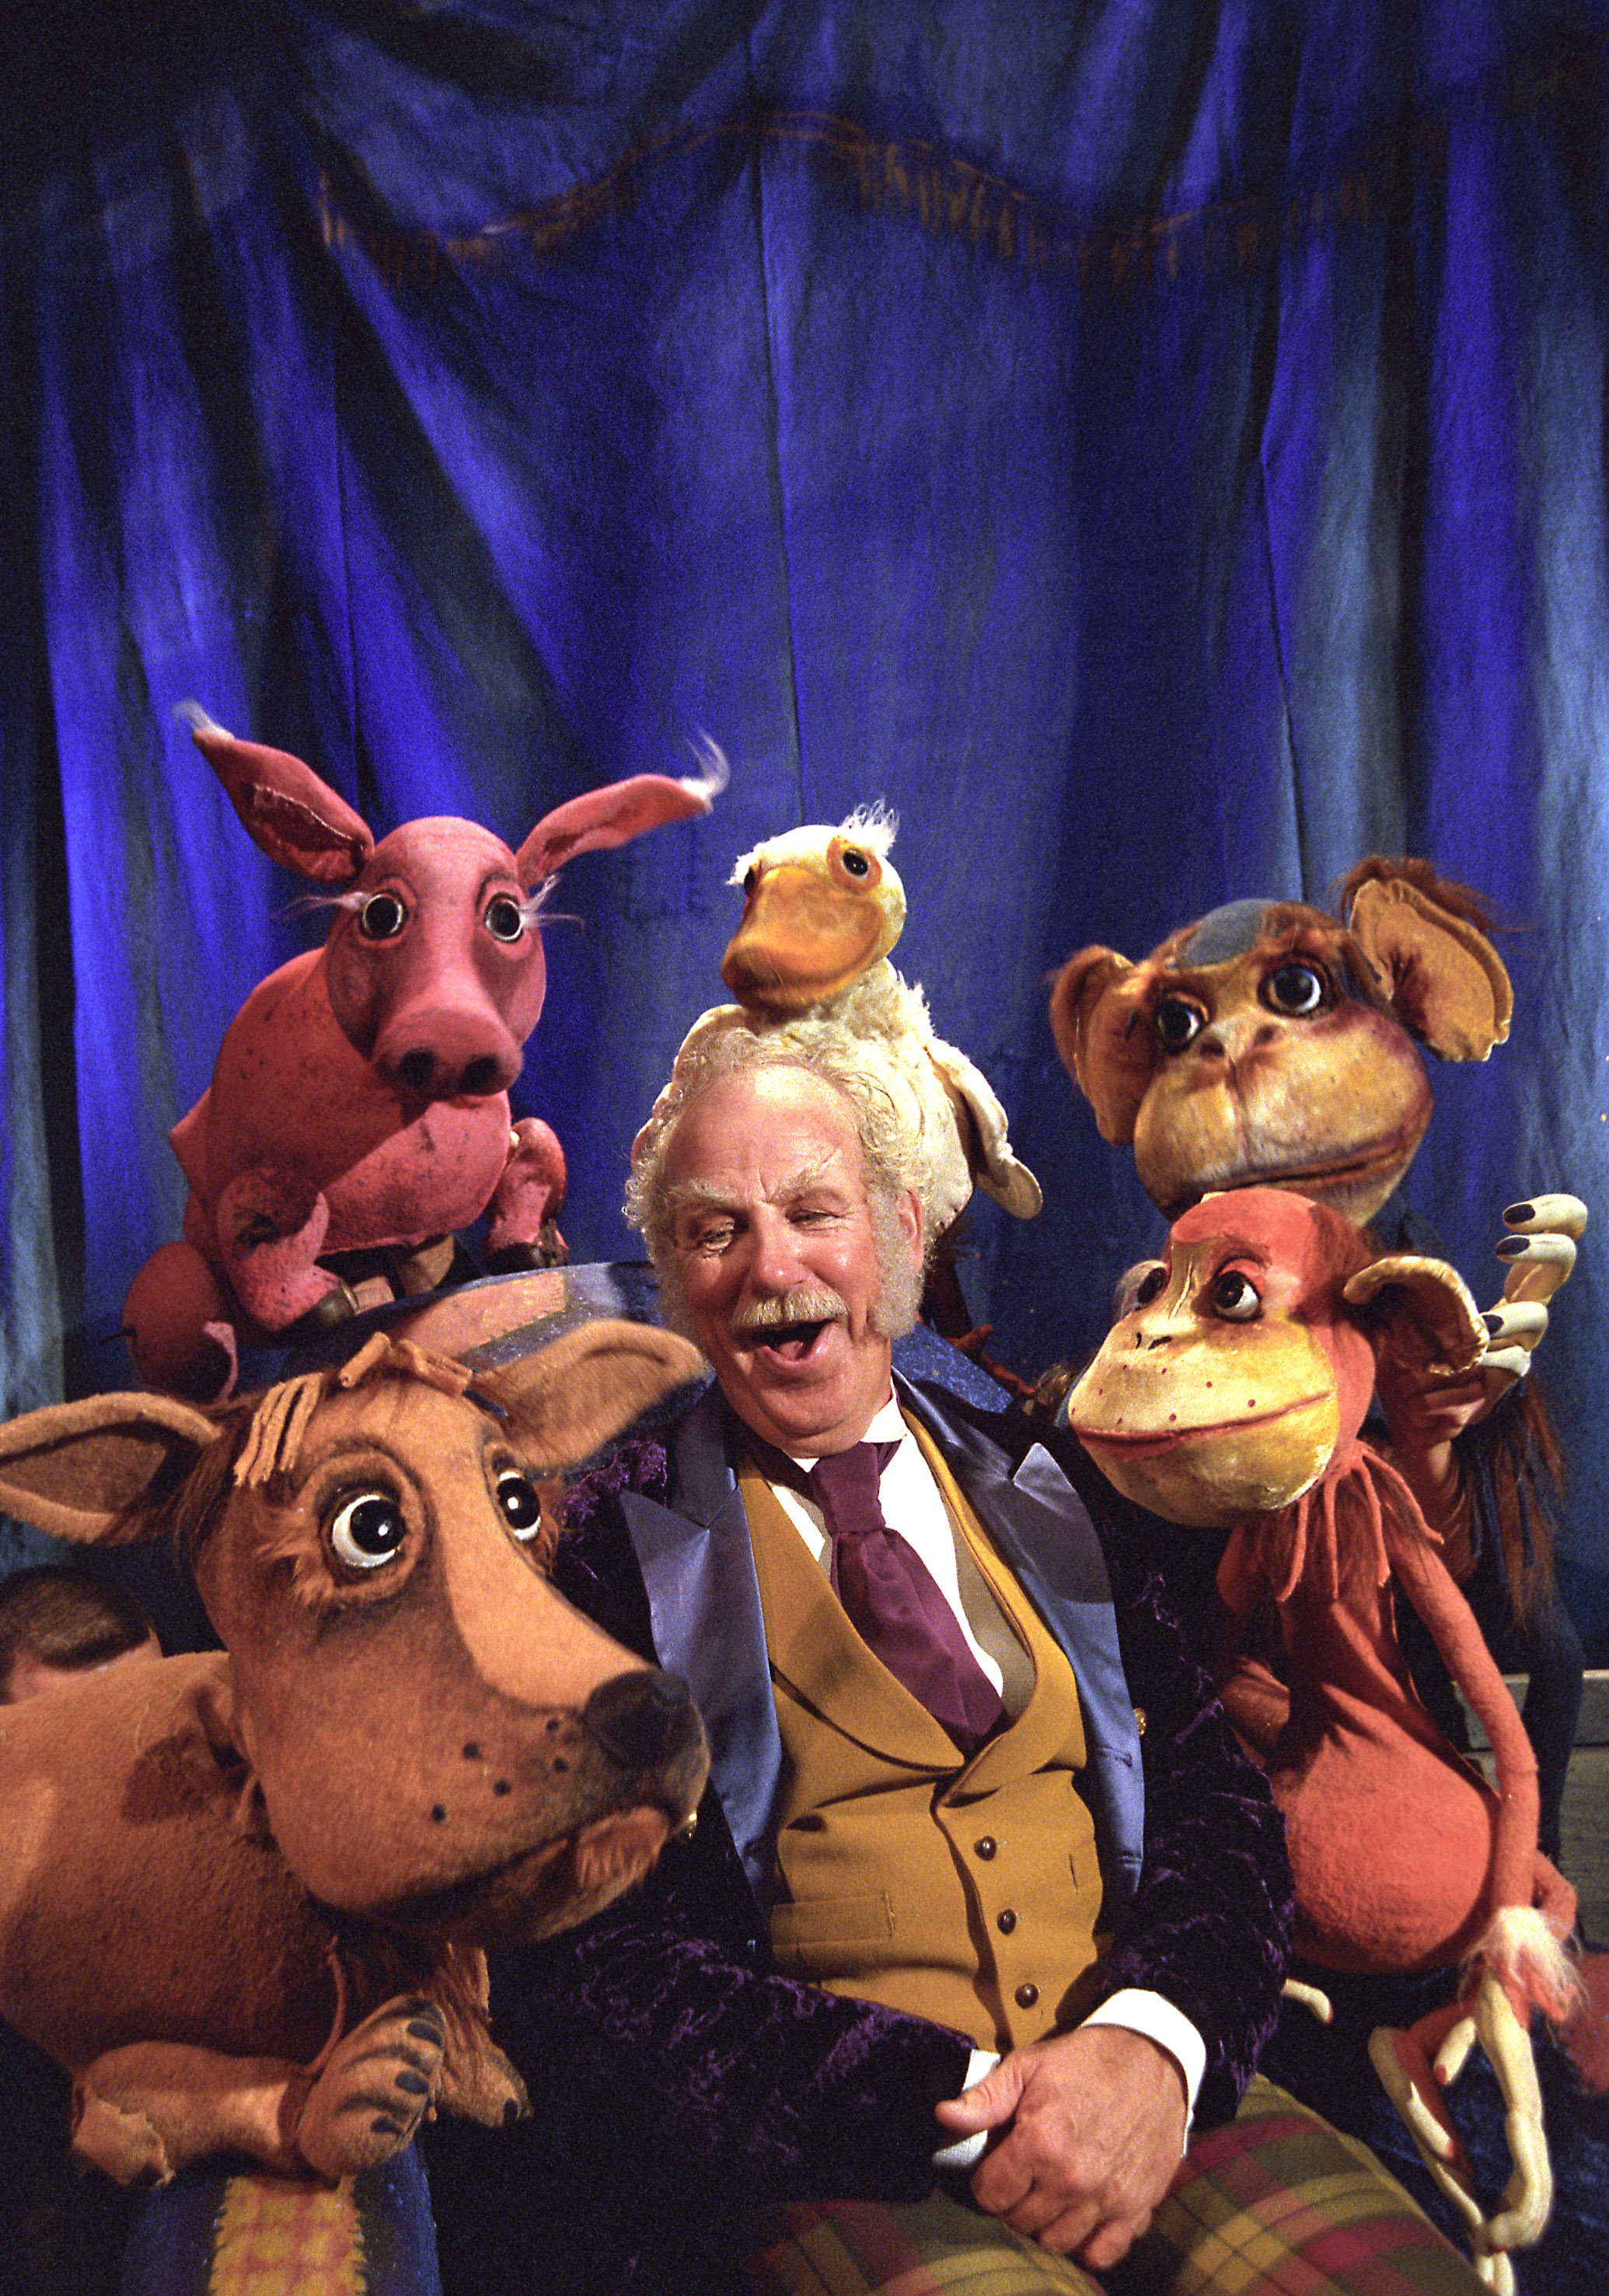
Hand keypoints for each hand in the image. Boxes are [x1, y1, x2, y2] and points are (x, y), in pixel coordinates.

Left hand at [933, 2025, 1186, 2267]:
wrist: (1151, 2059)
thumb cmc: (1085, 2062)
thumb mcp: (1029, 2066)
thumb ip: (984, 2097)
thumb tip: (943, 2116)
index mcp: (1041, 2143)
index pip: (991, 2195)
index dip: (985, 2182)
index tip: (994, 2167)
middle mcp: (1072, 2180)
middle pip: (1020, 2222)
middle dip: (1011, 2203)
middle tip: (1019, 2180)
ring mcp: (1106, 2199)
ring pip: (1056, 2243)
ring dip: (1044, 2225)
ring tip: (1045, 2198)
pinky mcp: (1136, 2208)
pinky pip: (1103, 2254)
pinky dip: (1087, 2247)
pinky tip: (1079, 2221)